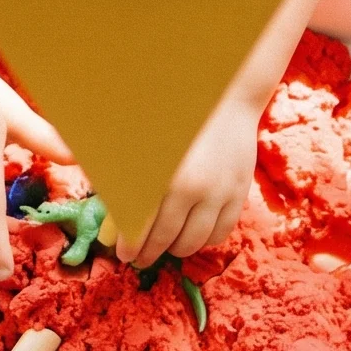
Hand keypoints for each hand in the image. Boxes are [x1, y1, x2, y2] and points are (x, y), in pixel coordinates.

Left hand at [116, 93, 256, 265]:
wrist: (224, 93)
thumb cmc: (171, 112)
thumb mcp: (137, 138)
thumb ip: (120, 175)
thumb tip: (111, 216)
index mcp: (161, 173)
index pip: (140, 227)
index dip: (129, 246)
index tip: (123, 254)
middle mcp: (192, 187)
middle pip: (166, 239)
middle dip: (149, 253)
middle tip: (139, 258)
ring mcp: (219, 192)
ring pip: (195, 242)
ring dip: (176, 249)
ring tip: (165, 246)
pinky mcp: (239, 193)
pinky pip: (220, 233)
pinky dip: (204, 240)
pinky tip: (191, 234)